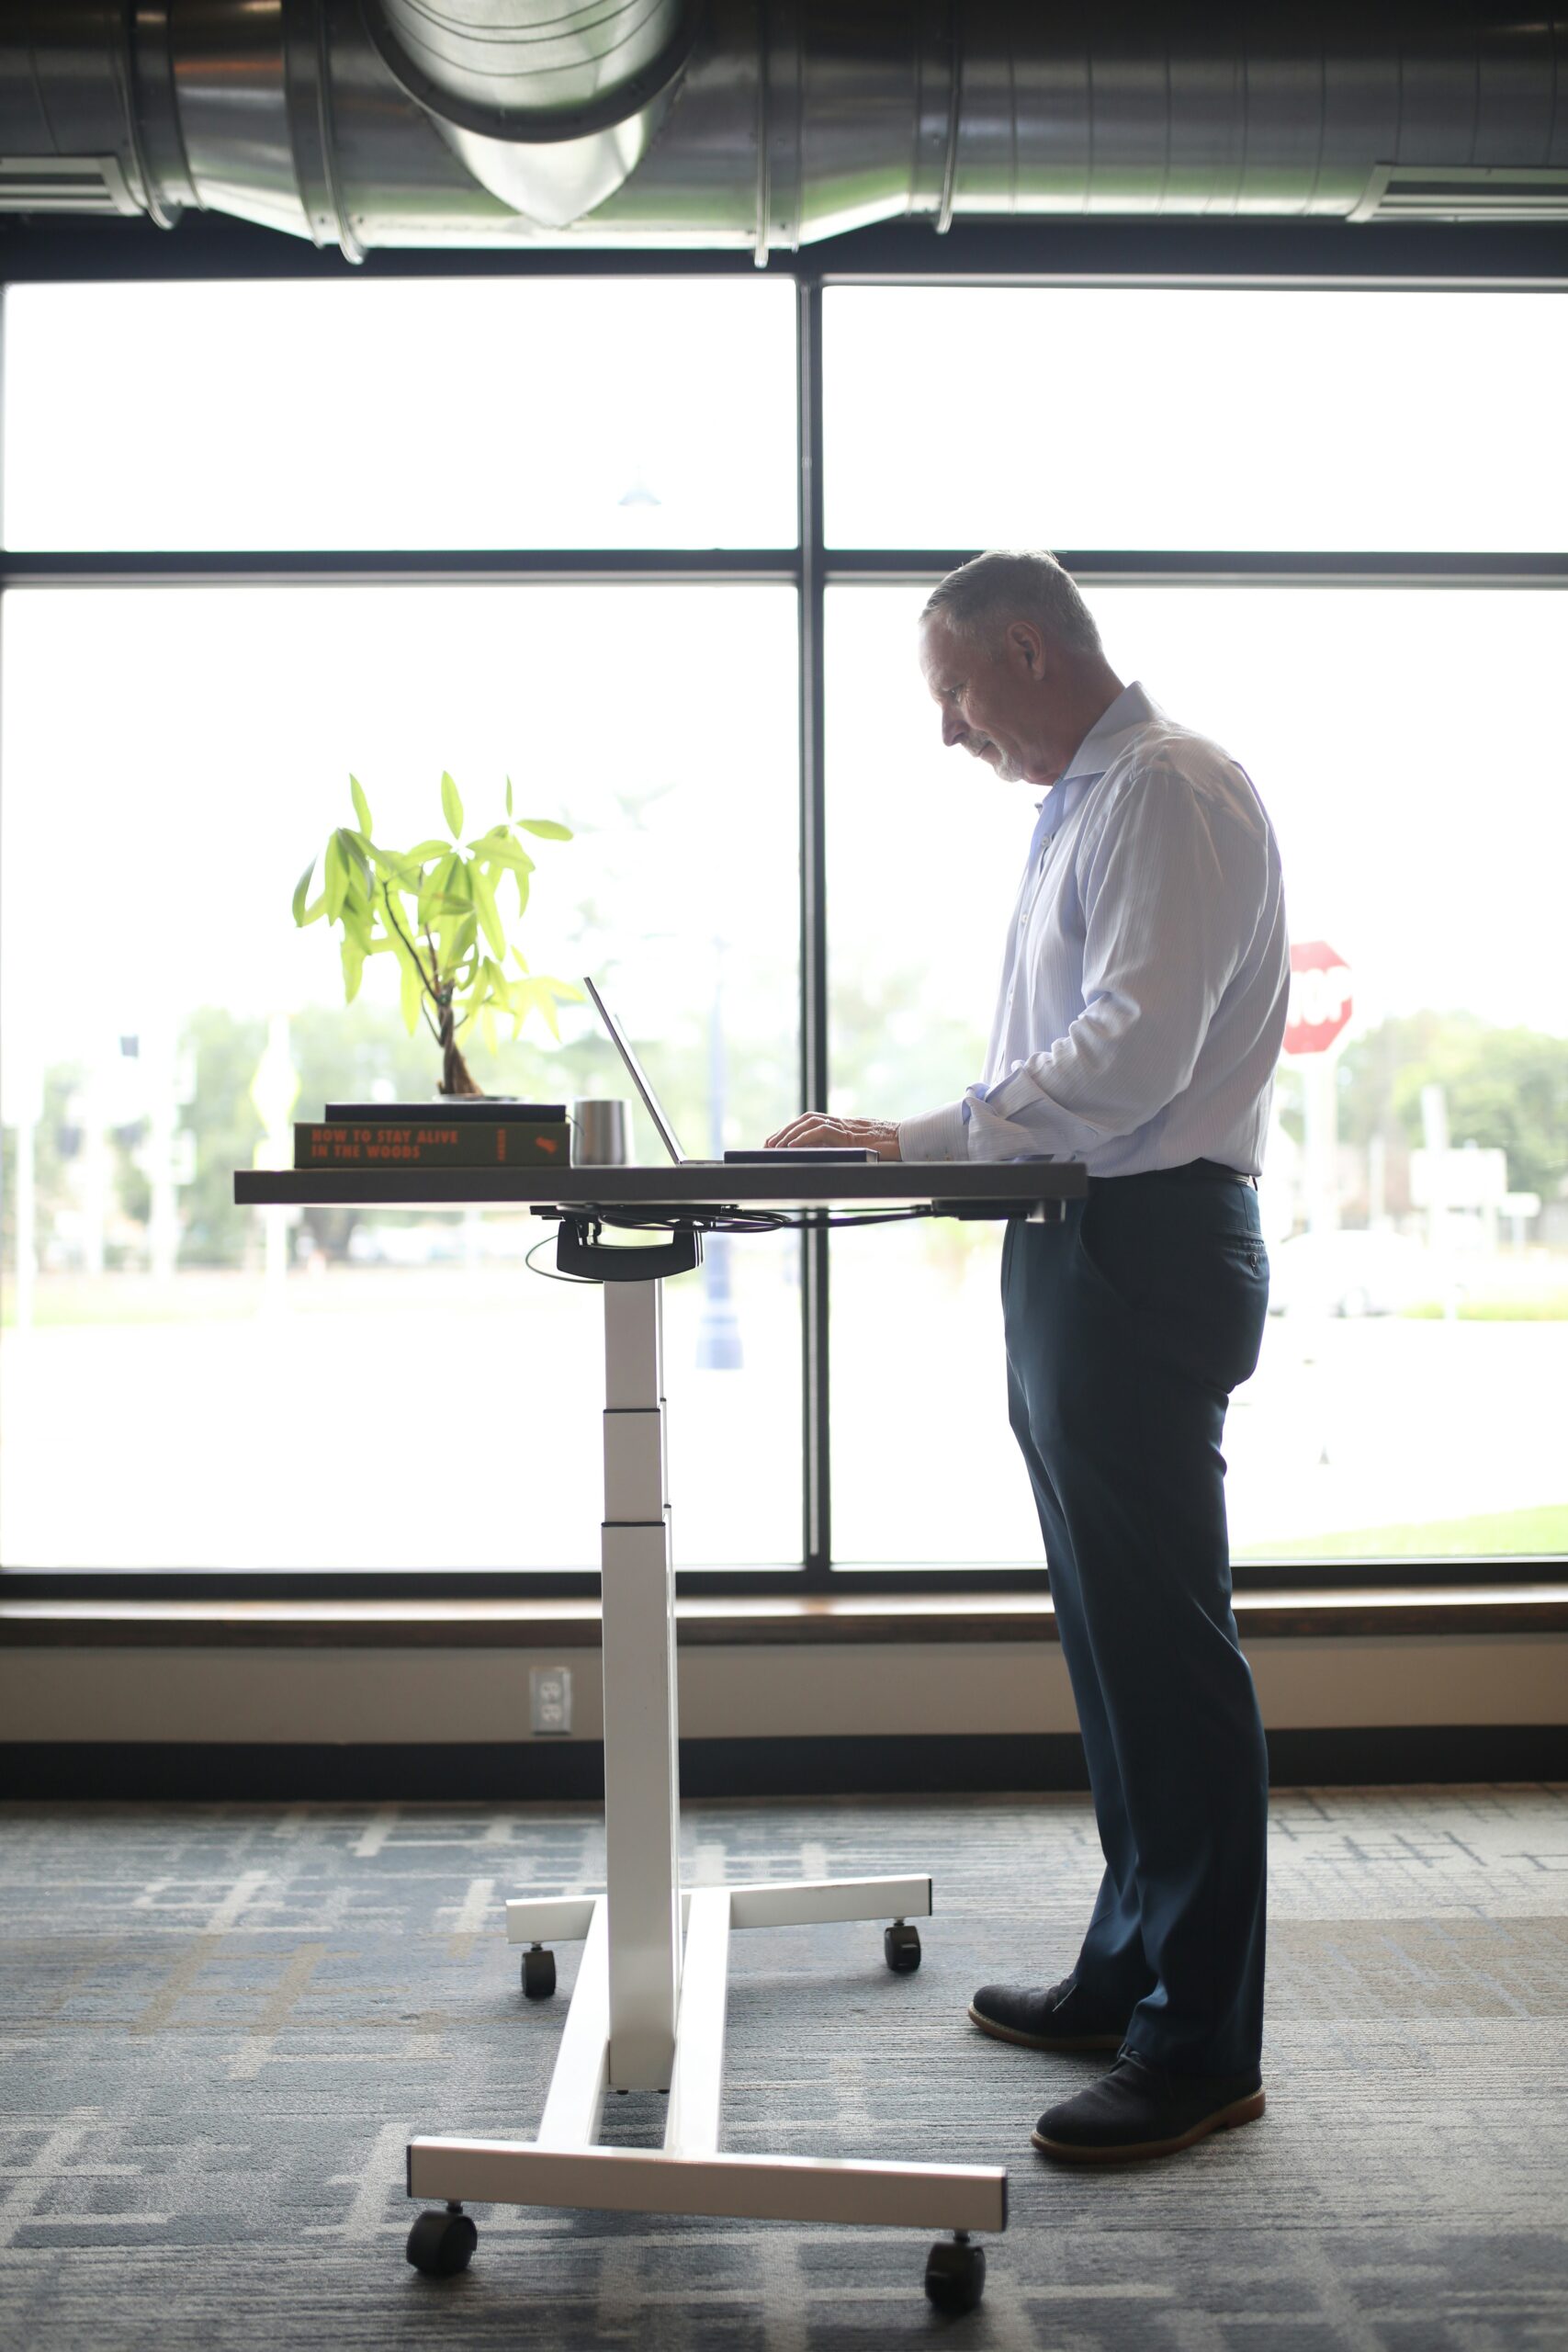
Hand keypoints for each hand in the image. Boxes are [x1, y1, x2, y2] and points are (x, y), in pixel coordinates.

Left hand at [764, 1114, 901, 1161]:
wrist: (910, 1142)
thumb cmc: (891, 1152)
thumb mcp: (863, 1153)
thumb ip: (846, 1154)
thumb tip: (826, 1167)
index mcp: (844, 1127)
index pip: (811, 1122)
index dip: (791, 1130)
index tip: (774, 1142)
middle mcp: (843, 1123)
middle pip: (806, 1119)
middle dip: (784, 1131)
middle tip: (766, 1146)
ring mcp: (846, 1127)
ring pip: (810, 1122)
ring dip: (789, 1134)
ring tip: (774, 1147)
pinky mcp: (850, 1134)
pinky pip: (822, 1132)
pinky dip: (803, 1138)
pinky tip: (791, 1147)